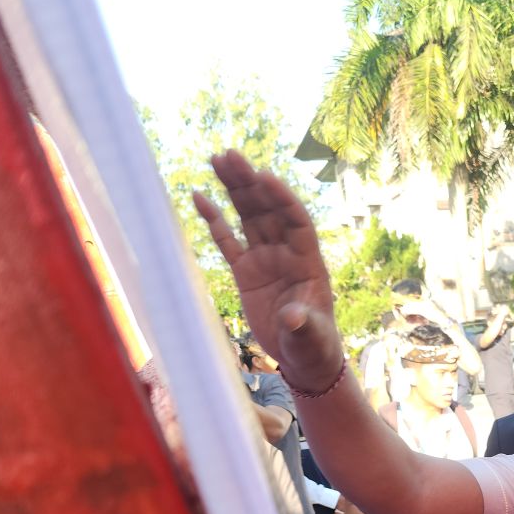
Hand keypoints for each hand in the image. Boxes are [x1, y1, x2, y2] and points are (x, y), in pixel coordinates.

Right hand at [194, 150, 342, 391]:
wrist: (303, 357)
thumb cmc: (314, 346)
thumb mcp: (310, 337)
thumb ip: (302, 325)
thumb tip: (294, 318)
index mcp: (308, 262)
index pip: (296, 222)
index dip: (282, 200)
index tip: (265, 177)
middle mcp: (287, 254)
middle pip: (268, 210)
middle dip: (250, 184)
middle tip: (230, 155)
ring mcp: (265, 260)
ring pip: (248, 217)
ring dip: (234, 190)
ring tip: (217, 159)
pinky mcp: (246, 272)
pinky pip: (228, 240)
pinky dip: (215, 220)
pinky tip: (199, 195)